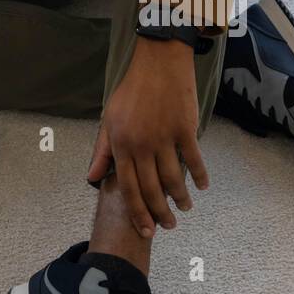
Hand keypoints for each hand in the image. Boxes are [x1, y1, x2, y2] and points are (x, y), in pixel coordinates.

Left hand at [87, 37, 208, 238]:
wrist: (158, 62)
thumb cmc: (132, 91)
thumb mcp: (109, 118)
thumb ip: (102, 150)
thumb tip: (91, 178)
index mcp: (121, 144)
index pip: (128, 187)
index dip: (138, 212)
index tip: (146, 230)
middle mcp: (141, 144)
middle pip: (151, 189)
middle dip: (160, 213)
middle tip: (169, 226)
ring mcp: (163, 137)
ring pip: (173, 179)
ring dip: (181, 198)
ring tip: (186, 207)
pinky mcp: (184, 129)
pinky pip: (194, 159)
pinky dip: (199, 175)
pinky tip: (203, 186)